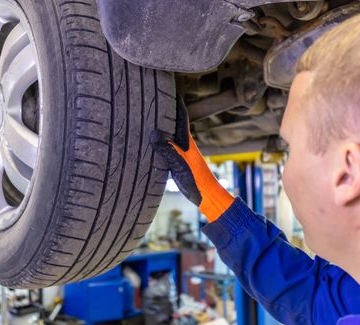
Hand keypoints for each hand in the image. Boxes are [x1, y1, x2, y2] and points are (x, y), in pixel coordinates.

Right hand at [150, 97, 233, 221]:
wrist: (209, 199)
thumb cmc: (198, 184)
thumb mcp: (181, 166)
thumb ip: (168, 151)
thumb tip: (154, 134)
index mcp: (187, 142)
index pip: (181, 117)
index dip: (175, 103)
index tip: (168, 90)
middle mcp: (185, 145)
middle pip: (174, 124)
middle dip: (166, 113)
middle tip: (152, 102)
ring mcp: (183, 154)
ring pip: (171, 136)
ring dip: (162, 128)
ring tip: (150, 120)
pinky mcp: (180, 164)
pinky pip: (168, 148)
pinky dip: (161, 143)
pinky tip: (154, 146)